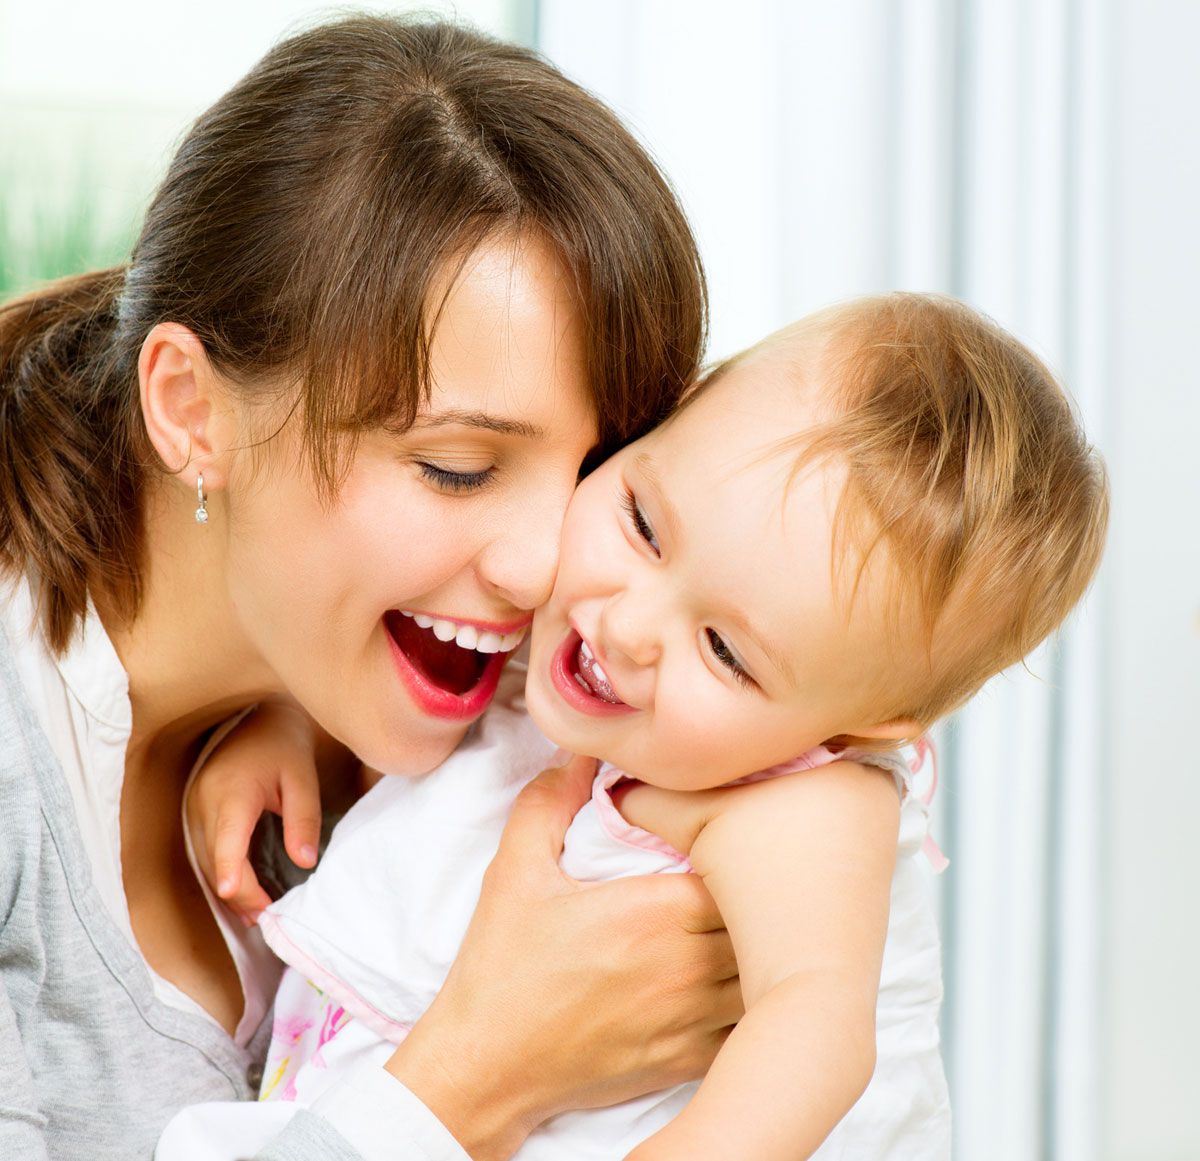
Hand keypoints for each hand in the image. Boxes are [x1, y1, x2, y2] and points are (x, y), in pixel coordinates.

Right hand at [186, 701, 324, 923]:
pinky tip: (241, 889)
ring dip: (228, 888)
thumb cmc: (284, 747)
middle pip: (216, 860)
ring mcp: (194, 806)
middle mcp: (204, 801)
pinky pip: (204, 850)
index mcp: (233, 791)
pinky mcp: (194, 811)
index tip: (238, 898)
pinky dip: (221, 872)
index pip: (228, 839)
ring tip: (256, 912)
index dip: (231, 872)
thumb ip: (304, 820)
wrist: (259, 719)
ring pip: (206, 860)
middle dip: (240, 893)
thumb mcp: (303, 779)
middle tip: (268, 916)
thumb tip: (305, 862)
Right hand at [385, 754, 740, 1160]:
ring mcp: (692, 1018)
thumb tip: (581, 753)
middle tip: (757, 875)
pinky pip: (750, 1027)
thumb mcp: (515, 872)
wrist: (488, 1069)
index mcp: (651, 911)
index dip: (744, 851)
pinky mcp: (690, 1060)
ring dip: (769, 948)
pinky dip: (758, 1002)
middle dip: (764, 895)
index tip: (734, 840)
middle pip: (765, 920)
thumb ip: (549, 802)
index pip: (737, 868)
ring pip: (769, 975)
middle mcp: (684, 965)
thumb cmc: (504, 968)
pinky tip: (748, 981)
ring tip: (763, 924)